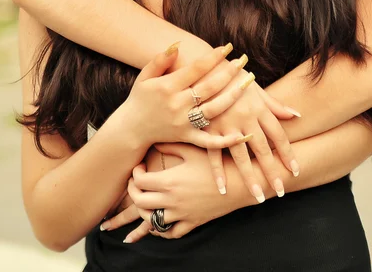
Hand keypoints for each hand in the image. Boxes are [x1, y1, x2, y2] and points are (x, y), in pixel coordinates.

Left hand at [106, 143, 240, 242]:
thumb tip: (154, 138)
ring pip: (151, 220)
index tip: (140, 167)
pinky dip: (160, 230)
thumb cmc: (216, 163)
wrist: (239, 184)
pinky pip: (170, 233)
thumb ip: (171, 144)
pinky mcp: (192, 223)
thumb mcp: (192, 149)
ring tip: (144, 200)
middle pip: (140, 202)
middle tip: (136, 183)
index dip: (135, 174)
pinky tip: (158, 221)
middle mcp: (172, 200)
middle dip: (133, 192)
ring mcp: (182, 214)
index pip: (140, 182)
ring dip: (143, 211)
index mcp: (170, 181)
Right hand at [121, 43, 249, 149]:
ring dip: (233, 96)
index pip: (195, 69)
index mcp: (168, 87)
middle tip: (243, 60)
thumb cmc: (140, 98)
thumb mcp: (144, 76)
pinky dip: (227, 141)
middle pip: (209, 87)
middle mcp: (178, 105)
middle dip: (228, 72)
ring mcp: (184, 123)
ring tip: (248, 83)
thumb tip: (177, 45)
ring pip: (214, 110)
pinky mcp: (187, 137)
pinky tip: (244, 134)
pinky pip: (209, 142)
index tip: (227, 47)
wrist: (131, 129)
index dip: (212, 57)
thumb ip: (159, 60)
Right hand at [205, 72, 299, 200]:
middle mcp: (245, 118)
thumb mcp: (255, 87)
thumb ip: (274, 105)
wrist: (203, 66)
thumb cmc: (231, 75)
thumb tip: (296, 115)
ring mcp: (226, 124)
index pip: (278, 136)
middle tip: (280, 192)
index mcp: (259, 108)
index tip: (295, 171)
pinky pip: (214, 154)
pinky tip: (222, 189)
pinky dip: (218, 172)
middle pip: (263, 150)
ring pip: (241, 156)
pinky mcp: (208, 127)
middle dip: (272, 172)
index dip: (288, 154)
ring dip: (249, 178)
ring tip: (257, 197)